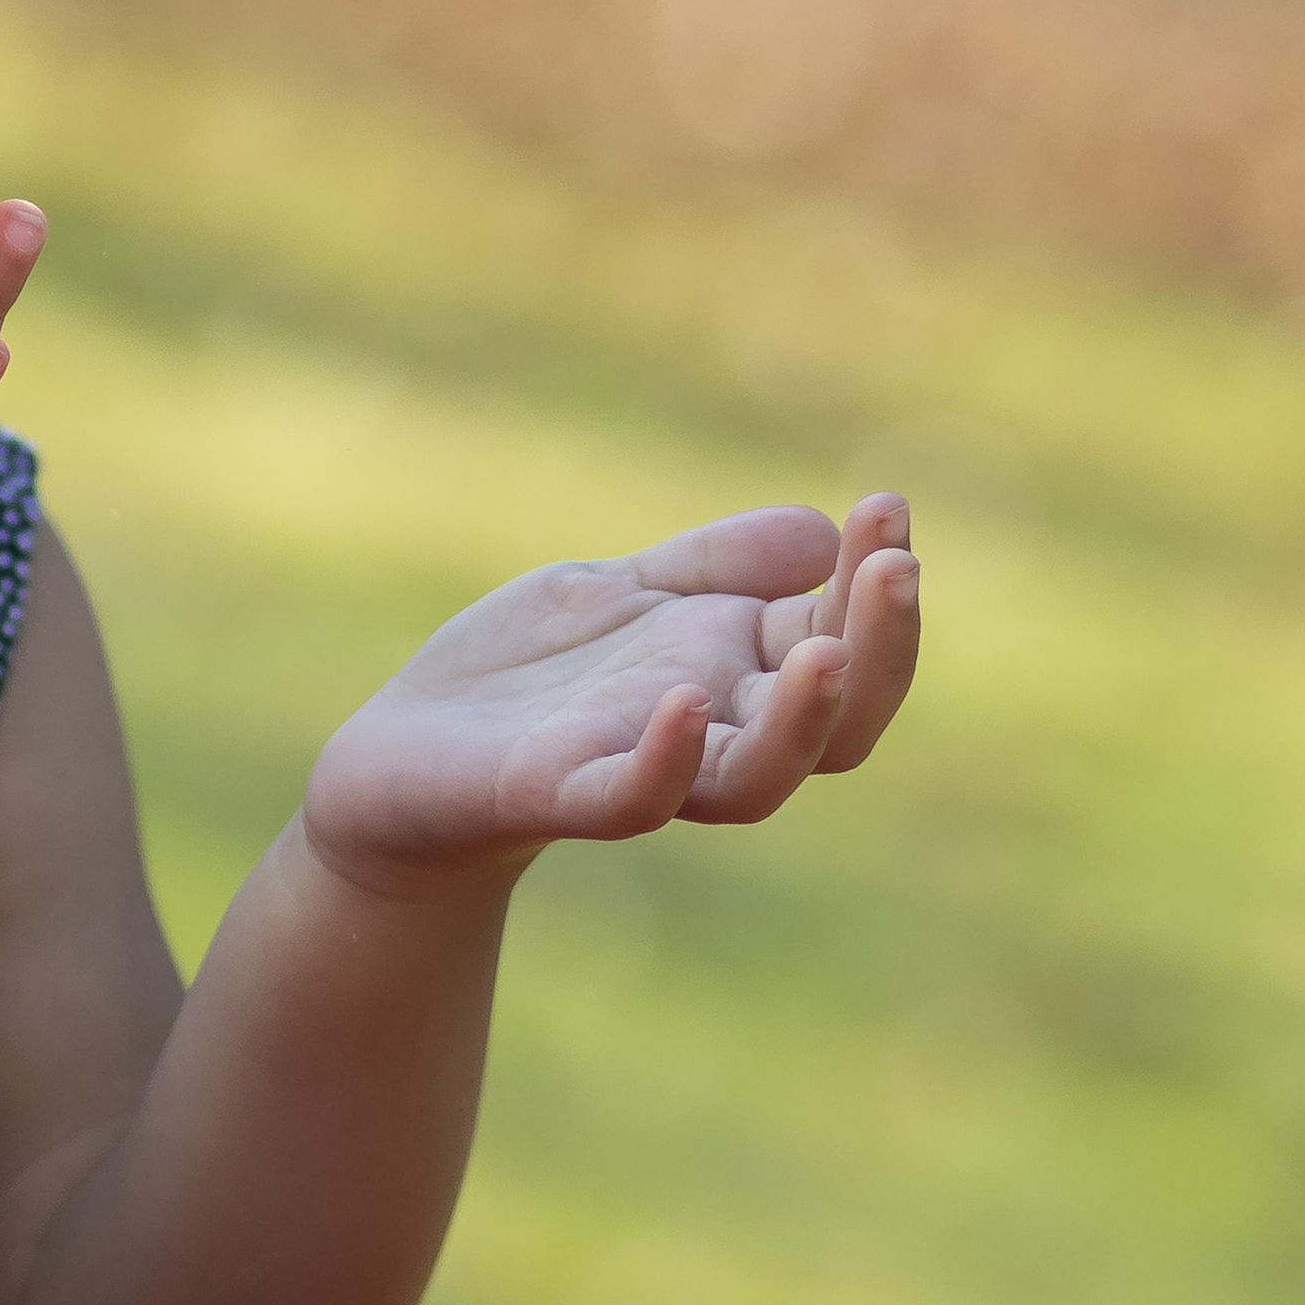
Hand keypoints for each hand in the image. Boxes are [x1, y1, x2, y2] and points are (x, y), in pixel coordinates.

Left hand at [302, 497, 920, 901]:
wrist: (405, 756)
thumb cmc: (532, 678)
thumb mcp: (631, 593)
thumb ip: (722, 565)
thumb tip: (823, 528)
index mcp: (736, 674)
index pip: (841, 639)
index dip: (874, 582)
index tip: (889, 506)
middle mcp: (709, 729)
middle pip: (837, 718)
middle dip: (880, 645)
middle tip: (898, 563)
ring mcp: (638, 766)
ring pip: (756, 777)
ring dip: (802, 717)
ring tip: (826, 650)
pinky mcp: (556, 793)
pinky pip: (629, 799)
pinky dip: (664, 761)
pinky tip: (683, 701)